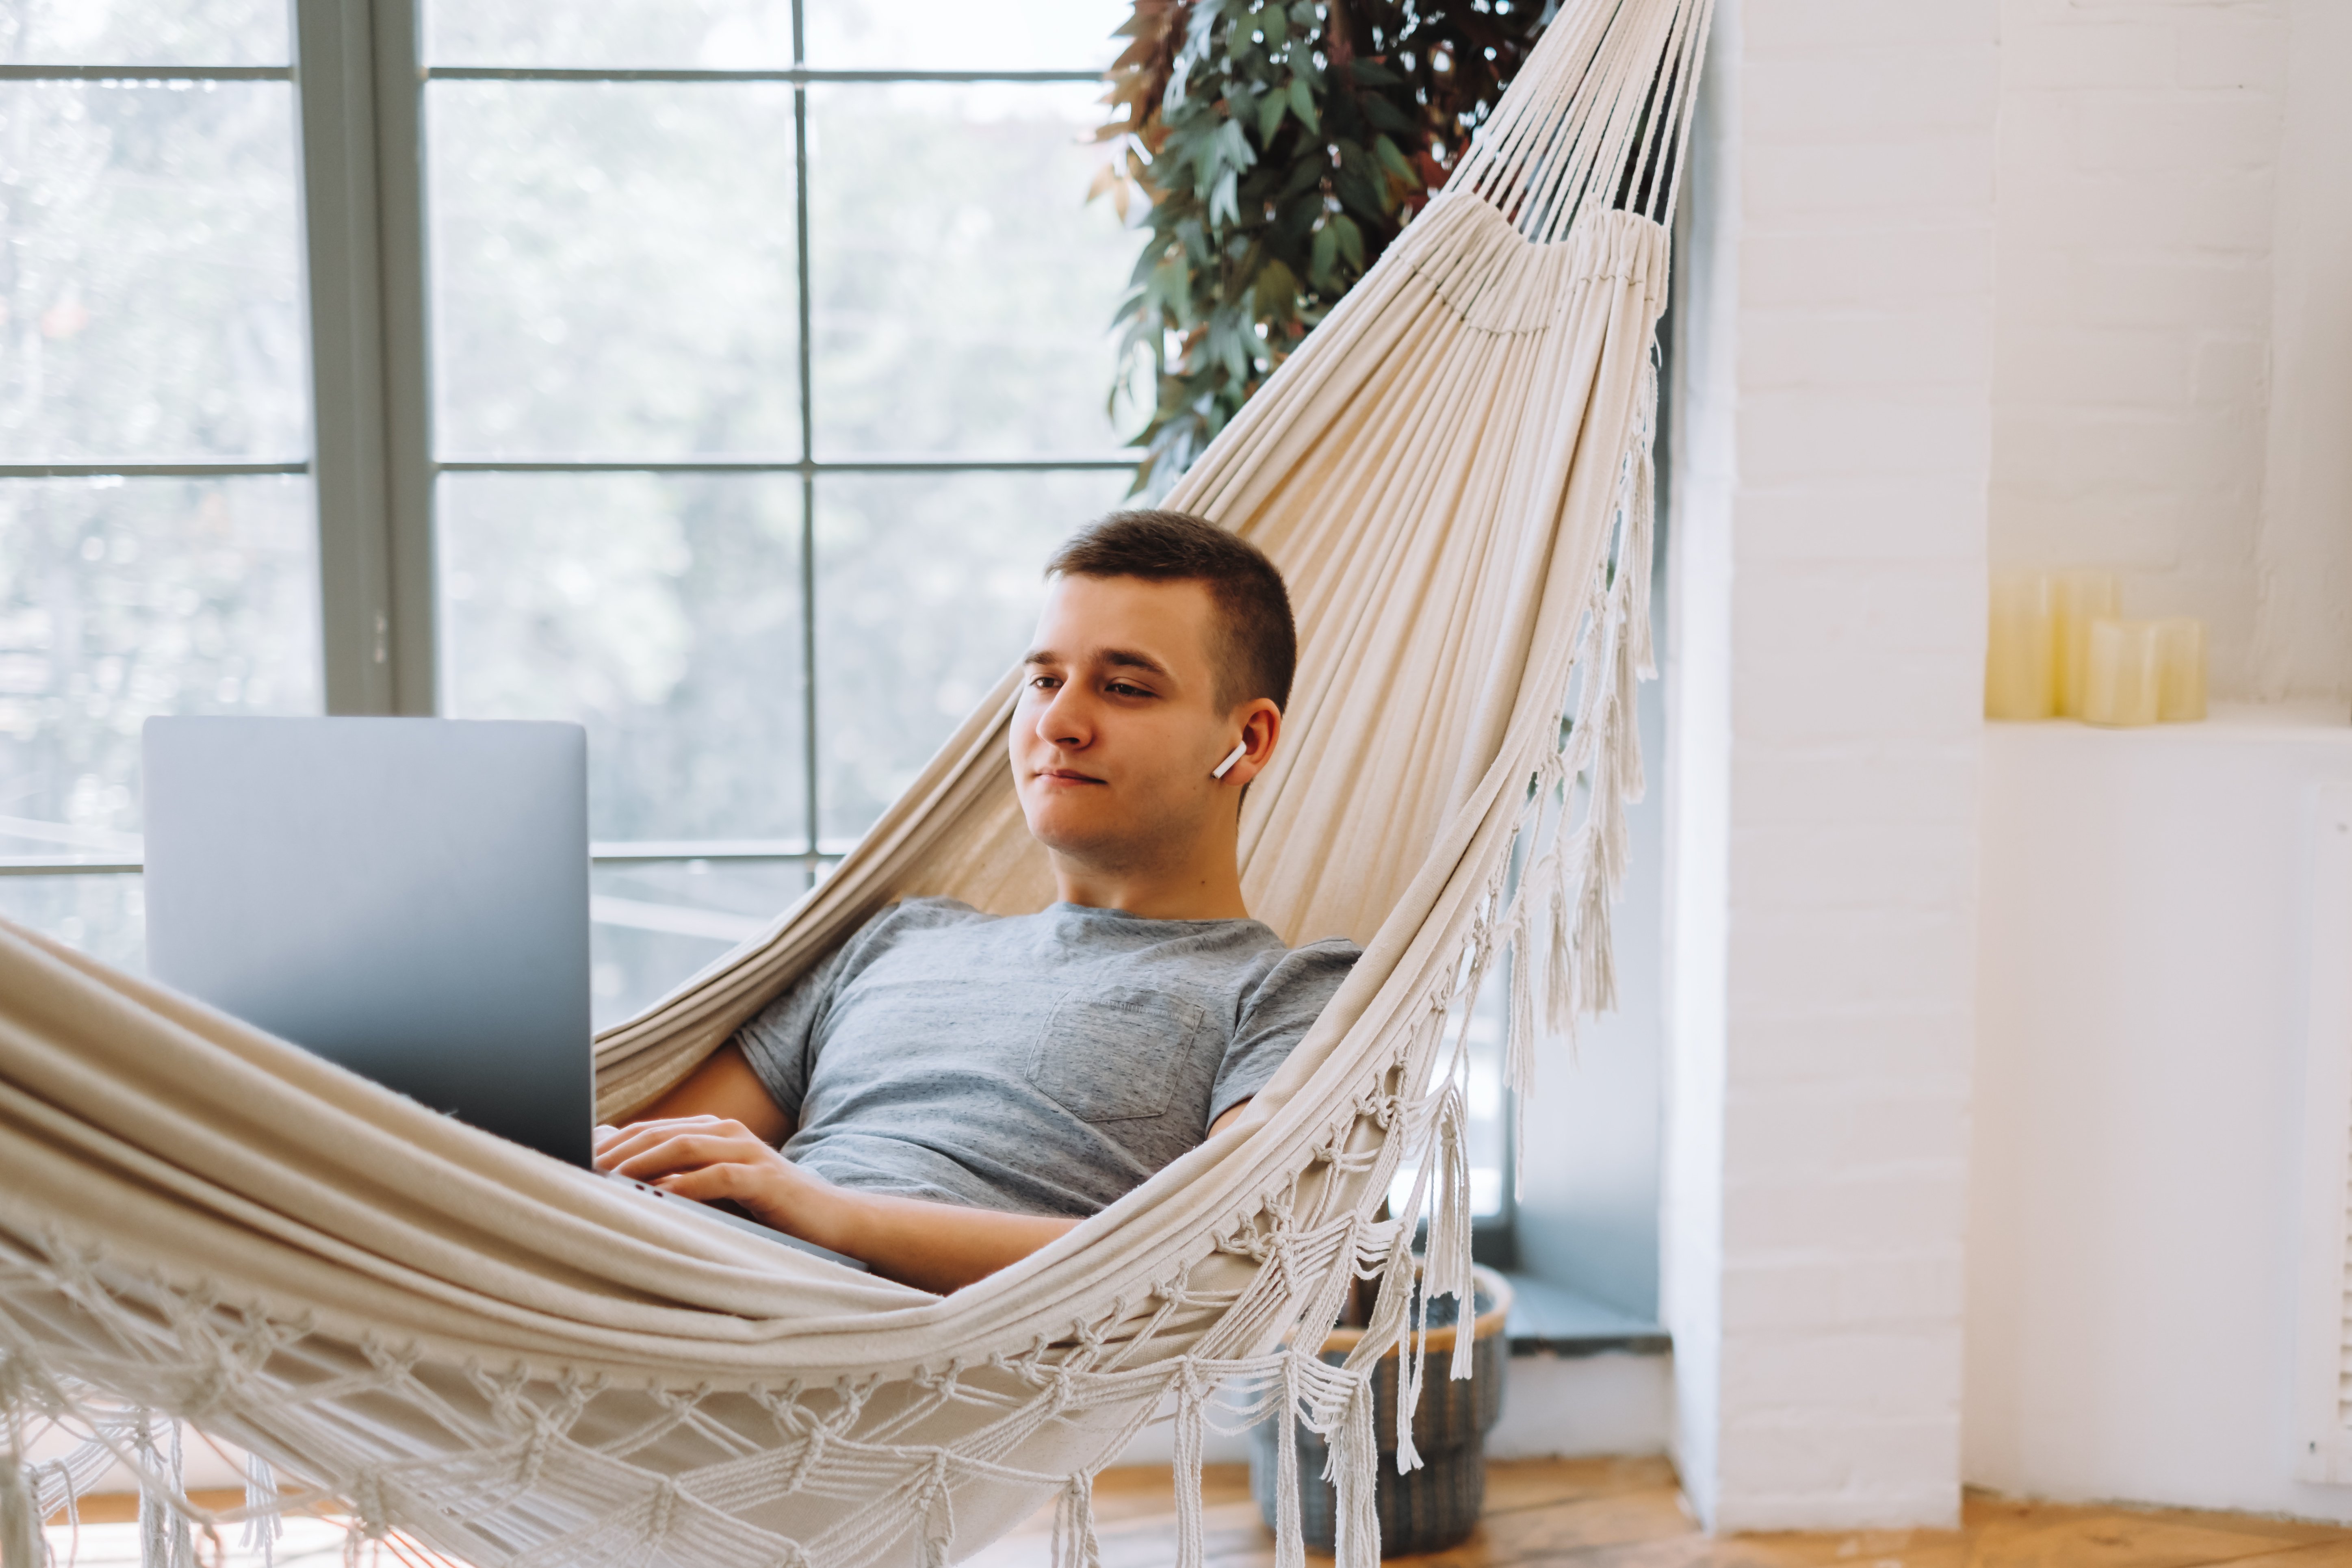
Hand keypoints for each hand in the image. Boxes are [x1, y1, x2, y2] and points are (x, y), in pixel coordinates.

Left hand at [592, 1116, 847, 1251]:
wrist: (832, 1222)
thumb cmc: (767, 1211)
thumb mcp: (714, 1192)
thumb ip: (676, 1180)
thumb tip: (617, 1180)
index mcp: (713, 1132)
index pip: (649, 1129)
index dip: (610, 1143)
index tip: (571, 1160)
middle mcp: (728, 1133)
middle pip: (660, 1133)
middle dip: (617, 1151)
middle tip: (578, 1170)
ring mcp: (749, 1153)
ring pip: (684, 1146)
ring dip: (642, 1163)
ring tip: (607, 1180)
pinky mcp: (765, 1179)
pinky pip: (719, 1177)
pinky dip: (686, 1185)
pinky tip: (659, 1196)